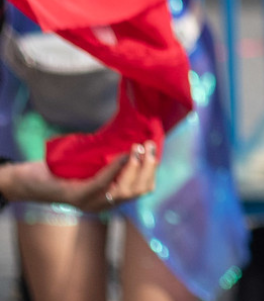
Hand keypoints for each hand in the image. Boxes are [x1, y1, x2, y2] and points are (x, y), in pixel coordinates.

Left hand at [0, 144, 157, 211]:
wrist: (28, 182)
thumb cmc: (60, 171)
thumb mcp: (90, 167)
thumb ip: (109, 161)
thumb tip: (132, 138)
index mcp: (110, 199)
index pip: (143, 189)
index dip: (152, 170)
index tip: (155, 150)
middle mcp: (103, 205)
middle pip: (139, 190)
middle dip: (148, 167)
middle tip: (150, 145)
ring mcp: (91, 204)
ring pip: (125, 190)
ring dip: (136, 167)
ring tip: (139, 147)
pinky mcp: (77, 198)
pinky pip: (103, 183)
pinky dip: (115, 168)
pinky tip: (123, 155)